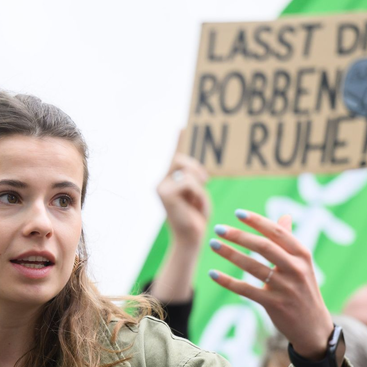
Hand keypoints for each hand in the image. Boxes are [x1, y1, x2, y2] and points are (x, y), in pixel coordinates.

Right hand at [149, 135, 210, 302]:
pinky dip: (197, 194)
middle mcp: (161, 182)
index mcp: (169, 181)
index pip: (174, 156)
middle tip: (205, 180)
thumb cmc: (196, 219)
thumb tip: (198, 171)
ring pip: (186, 172)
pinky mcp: (164, 193)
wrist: (190, 240)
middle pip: (181, 160)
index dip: (178, 141)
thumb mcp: (198, 194)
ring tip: (197, 202)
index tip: (182, 126)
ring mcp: (161, 187)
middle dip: (195, 169)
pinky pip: (189, 183)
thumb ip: (194, 180)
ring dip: (198, 187)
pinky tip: (194, 205)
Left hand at [208, 211, 332, 359]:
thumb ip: (290, 241)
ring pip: (253, 267)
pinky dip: (228, 281)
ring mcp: (286, 288)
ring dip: (230, 254)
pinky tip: (213, 274)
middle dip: (239, 235)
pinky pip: (246, 290)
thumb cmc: (303, 290)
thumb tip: (284, 216)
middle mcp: (296, 269)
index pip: (277, 232)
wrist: (314, 327)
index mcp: (303, 255)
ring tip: (213, 244)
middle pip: (264, 247)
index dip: (257, 221)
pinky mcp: (274, 304)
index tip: (238, 213)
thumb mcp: (302, 265)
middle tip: (218, 228)